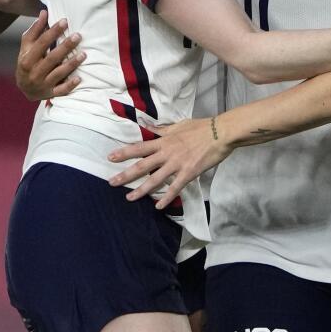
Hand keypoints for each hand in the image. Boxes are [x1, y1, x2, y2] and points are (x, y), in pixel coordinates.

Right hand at [15, 12, 83, 99]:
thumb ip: (35, 30)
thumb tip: (44, 12)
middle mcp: (35, 72)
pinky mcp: (51, 93)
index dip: (53, 32)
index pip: (41, 43)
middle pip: (52, 58)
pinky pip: (61, 90)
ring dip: (71, 64)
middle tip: (78, 36)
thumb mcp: (26, 46)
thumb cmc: (27, 62)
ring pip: (58, 73)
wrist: (24, 88)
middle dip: (65, 47)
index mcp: (27, 58)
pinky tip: (79, 78)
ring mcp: (43, 84)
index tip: (65, 21)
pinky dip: (70, 85)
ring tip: (83, 54)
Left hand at [106, 118, 229, 209]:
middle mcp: (167, 153)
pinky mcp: (188, 173)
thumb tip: (148, 128)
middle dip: (126, 174)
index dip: (124, 152)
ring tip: (129, 197)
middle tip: (111, 182)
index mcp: (164, 141)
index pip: (140, 147)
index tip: (110, 157)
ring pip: (155, 179)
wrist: (220, 133)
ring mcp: (177, 164)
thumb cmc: (200, 127)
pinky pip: (175, 188)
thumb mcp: (178, 125)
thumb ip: (162, 130)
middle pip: (142, 165)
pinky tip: (158, 206)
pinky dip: (166, 197)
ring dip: (141, 189)